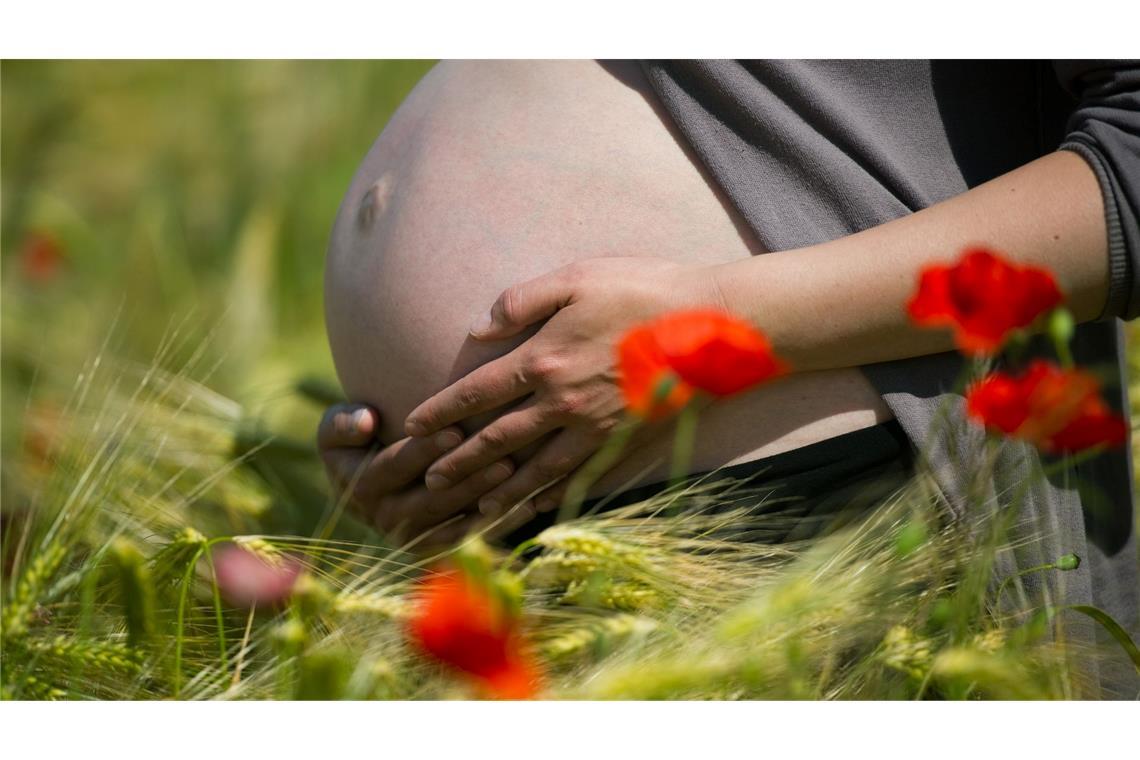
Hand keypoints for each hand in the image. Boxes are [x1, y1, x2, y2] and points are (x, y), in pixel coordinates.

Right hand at [317, 403, 539, 546]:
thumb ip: (343, 423)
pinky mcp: (437, 550)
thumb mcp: (337, 429)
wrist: (371, 479)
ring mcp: (413, 538)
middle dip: (466, 478)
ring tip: (516, 474)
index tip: (456, 430)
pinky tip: (527, 504)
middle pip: (431, 498)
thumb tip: (365, 421)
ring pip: (455, 521)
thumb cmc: (358, 440)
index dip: (424, 449)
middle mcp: (385, 519)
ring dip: (486, 500)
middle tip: (501, 457)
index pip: (395, 466)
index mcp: (360, 488)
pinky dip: (499, 524)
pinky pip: (471, 539)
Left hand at [403, 257, 724, 516]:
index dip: (441, 411)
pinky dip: (553, 497)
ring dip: (499, 492)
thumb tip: (478, 328)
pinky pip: (579, 479)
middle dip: (459, 463)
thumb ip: (522, 300)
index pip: (476, 393)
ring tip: (473, 509)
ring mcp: (593, 429)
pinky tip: (536, 508)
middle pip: (497, 441)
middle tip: (429, 481)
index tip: (413, 426)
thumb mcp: (577, 277)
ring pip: (534, 471)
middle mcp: (560, 403)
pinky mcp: (623, 443)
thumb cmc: (645, 291)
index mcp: (543, 359)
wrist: (713, 327)